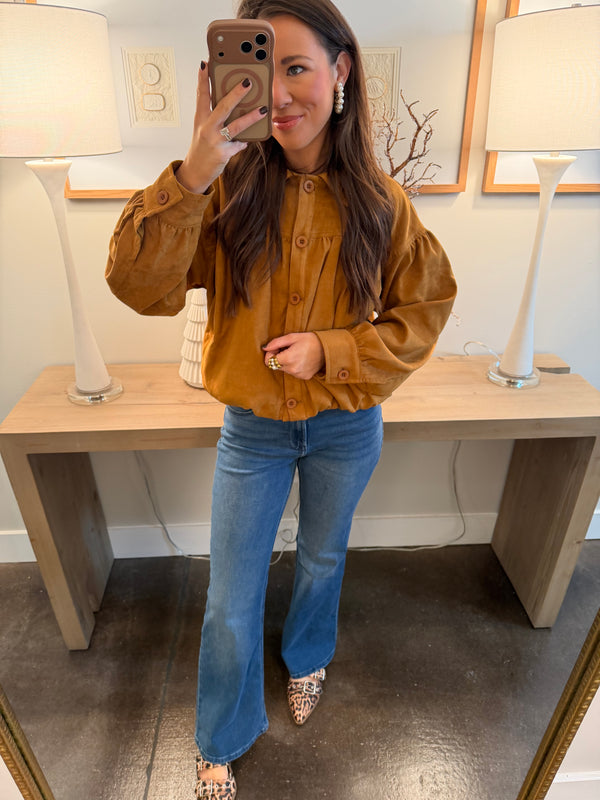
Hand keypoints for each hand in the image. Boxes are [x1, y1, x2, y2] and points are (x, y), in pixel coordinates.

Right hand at [175, 63, 267, 193]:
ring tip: (263, 109)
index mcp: (200, 118)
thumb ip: (214, 117)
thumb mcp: (203, 129)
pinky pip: (240, 144)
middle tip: (248, 82)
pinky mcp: (223, 153)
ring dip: (251, 117)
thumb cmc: (202, 148)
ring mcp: (215, 140)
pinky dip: (244, 141)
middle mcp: (207, 127)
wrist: (195, 171)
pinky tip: (248, 139)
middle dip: (236, 93)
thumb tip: (234, 105)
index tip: (206, 63)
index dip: (203, 79)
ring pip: (236, 125)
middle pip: (223, 106)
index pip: (202, 95)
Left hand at [263, 333, 324, 380]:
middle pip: (275, 366)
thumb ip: (276, 342)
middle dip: (278, 357)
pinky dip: (293, 366)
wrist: (327, 349)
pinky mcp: (304, 377)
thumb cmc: (310, 340)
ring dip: (286, 362)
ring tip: (296, 353)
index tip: (276, 348)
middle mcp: (292, 369)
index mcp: (288, 359)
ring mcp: (298, 375)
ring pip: (284, 369)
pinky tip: (301, 359)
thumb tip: (265, 348)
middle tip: (287, 349)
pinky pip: (293, 372)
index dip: (270, 354)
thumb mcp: (292, 337)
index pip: (269, 361)